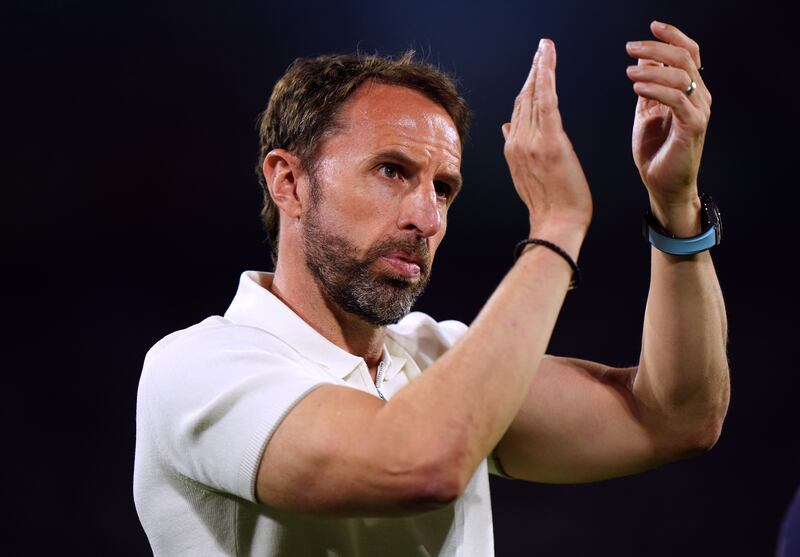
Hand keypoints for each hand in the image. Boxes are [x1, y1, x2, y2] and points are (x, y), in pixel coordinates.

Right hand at [502, 39, 592, 237]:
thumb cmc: (549, 205)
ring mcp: (532, 142)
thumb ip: (518, 149)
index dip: (526, 87)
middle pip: (524, 99)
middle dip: (533, 71)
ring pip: (534, 96)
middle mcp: (517, 143)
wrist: (556, 226)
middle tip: (542, 48)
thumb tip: (506, 126)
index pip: (518, 111)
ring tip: (545, 48)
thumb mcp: (527, 176)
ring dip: (539, 67)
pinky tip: (547, 59)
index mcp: (513, 150)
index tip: (533, 68)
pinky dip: (546, 77)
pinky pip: (546, 102)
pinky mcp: (551, 142)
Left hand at [626, 21, 710, 206]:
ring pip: (681, 76)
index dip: (672, 36)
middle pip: (685, 58)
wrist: (663, 184)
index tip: (651, 26)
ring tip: (629, 71)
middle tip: (629, 48)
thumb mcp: (647, 110)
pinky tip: (637, 86)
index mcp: (690, 91)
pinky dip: (656, 89)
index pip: (689, 53)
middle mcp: (699, 97)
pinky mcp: (693, 127)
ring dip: (651, 68)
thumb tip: (643, 57)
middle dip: (656, 48)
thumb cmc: (656, 150)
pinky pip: (677, 99)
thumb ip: (649, 85)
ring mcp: (698, 111)